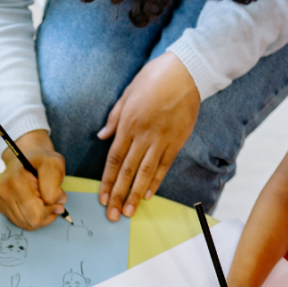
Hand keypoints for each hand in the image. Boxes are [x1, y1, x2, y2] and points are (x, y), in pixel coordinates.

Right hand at [0, 130, 67, 230]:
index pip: (37, 216)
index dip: (51, 209)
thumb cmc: (40, 160)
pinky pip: (20, 222)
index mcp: (16, 182)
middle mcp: (3, 193)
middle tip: (51, 199)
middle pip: (31, 223)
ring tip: (43, 200)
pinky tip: (33, 203)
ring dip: (40, 216)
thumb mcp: (54, 163)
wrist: (22, 157)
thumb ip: (56, 185)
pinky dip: (31, 216)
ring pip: (26, 225)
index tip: (56, 196)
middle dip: (46, 214)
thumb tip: (57, 204)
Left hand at [98, 52, 199, 220]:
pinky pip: (164, 165)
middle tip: (112, 214)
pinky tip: (148, 194)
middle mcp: (142, 136)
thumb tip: (101, 136)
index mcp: (127, 125)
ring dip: (135, 194)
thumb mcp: (126, 94)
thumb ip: (114, 118)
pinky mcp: (177, 140)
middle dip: (118, 195)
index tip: (102, 198)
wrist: (186, 71)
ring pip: (145, 172)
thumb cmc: (153, 79)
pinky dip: (156, 180)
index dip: (107, 181)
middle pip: (127, 171)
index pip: (113, 160)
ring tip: (129, 211)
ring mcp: (161, 139)